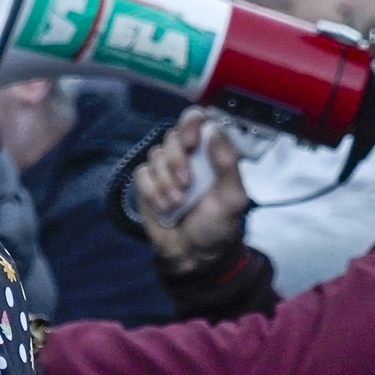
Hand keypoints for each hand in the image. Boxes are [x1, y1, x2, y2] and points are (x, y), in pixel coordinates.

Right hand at [136, 111, 248, 276]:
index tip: (190, 142)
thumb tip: (214, 129)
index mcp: (210, 152)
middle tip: (186, 184)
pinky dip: (152, 192)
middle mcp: (187, 155)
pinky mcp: (147, 183)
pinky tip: (164, 207)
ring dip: (166, 182)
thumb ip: (228, 162)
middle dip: (177, 161)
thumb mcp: (233, 197)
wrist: (193, 255)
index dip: (190, 124)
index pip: (197, 119)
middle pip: (172, 136)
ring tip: (178, 203)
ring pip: (155, 155)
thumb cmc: (218, 225)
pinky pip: (141, 174)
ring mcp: (165, 168)